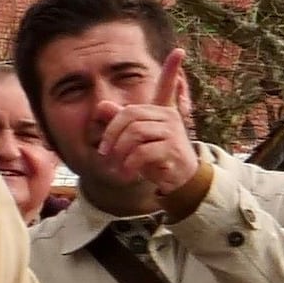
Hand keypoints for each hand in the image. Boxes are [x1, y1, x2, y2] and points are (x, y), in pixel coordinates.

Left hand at [84, 99, 208, 210]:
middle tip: (105, 154)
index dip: (111, 127)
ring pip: (136, 131)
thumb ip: (121, 121)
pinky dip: (129, 163)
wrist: (182, 177)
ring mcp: (173, 132)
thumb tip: (101, 105)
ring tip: (117, 165)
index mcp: (160, 111)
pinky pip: (143, 151)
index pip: (129, 110)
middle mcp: (169, 117)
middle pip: (131, 117)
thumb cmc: (157, 155)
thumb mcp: (137, 137)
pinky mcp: (174, 149)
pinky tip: (128, 173)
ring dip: (120, 151)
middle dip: (112, 136)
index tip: (103, 146)